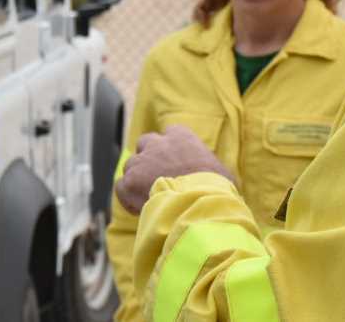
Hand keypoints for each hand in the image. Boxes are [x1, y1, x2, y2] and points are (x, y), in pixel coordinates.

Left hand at [114, 125, 235, 214]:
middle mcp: (157, 144)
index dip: (171, 149)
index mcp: (181, 137)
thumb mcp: (223, 174)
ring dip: (138, 180)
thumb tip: (216, 178)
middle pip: (145, 143)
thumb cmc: (217, 190)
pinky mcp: (129, 181)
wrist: (200, 205)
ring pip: (131, 166)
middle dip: (149, 159)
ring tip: (151, 199)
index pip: (170, 133)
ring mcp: (141, 161)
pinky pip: (122, 187)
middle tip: (157, 179)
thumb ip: (210, 168)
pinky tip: (141, 210)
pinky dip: (128, 198)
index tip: (174, 164)